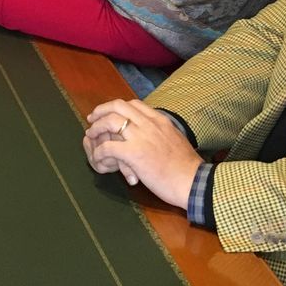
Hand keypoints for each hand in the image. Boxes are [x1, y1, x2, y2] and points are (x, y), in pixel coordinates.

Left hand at [82, 99, 202, 211]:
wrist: (193, 181)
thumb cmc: (187, 167)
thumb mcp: (176, 140)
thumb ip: (162, 134)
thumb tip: (150, 137)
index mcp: (160, 120)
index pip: (133, 104)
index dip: (116, 107)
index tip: (107, 114)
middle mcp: (150, 124)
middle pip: (118, 106)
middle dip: (101, 111)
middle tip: (92, 120)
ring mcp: (141, 137)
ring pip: (110, 122)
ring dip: (96, 129)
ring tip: (91, 137)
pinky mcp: (134, 154)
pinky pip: (108, 147)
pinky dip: (99, 152)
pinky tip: (99, 159)